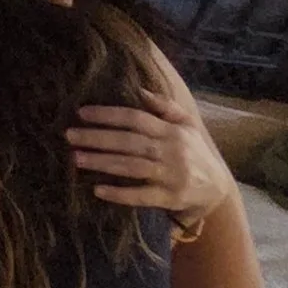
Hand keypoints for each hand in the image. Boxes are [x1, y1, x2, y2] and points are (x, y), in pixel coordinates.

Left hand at [68, 84, 236, 222]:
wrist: (217, 189)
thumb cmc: (194, 152)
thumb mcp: (186, 126)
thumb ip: (165, 106)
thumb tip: (138, 89)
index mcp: (172, 132)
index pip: (136, 118)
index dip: (108, 114)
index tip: (81, 113)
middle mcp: (172, 152)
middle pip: (129, 142)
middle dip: (98, 138)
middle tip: (70, 135)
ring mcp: (172, 176)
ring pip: (132, 167)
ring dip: (102, 162)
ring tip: (76, 158)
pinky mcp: (171, 198)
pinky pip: (142, 196)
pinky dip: (120, 194)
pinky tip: (98, 190)